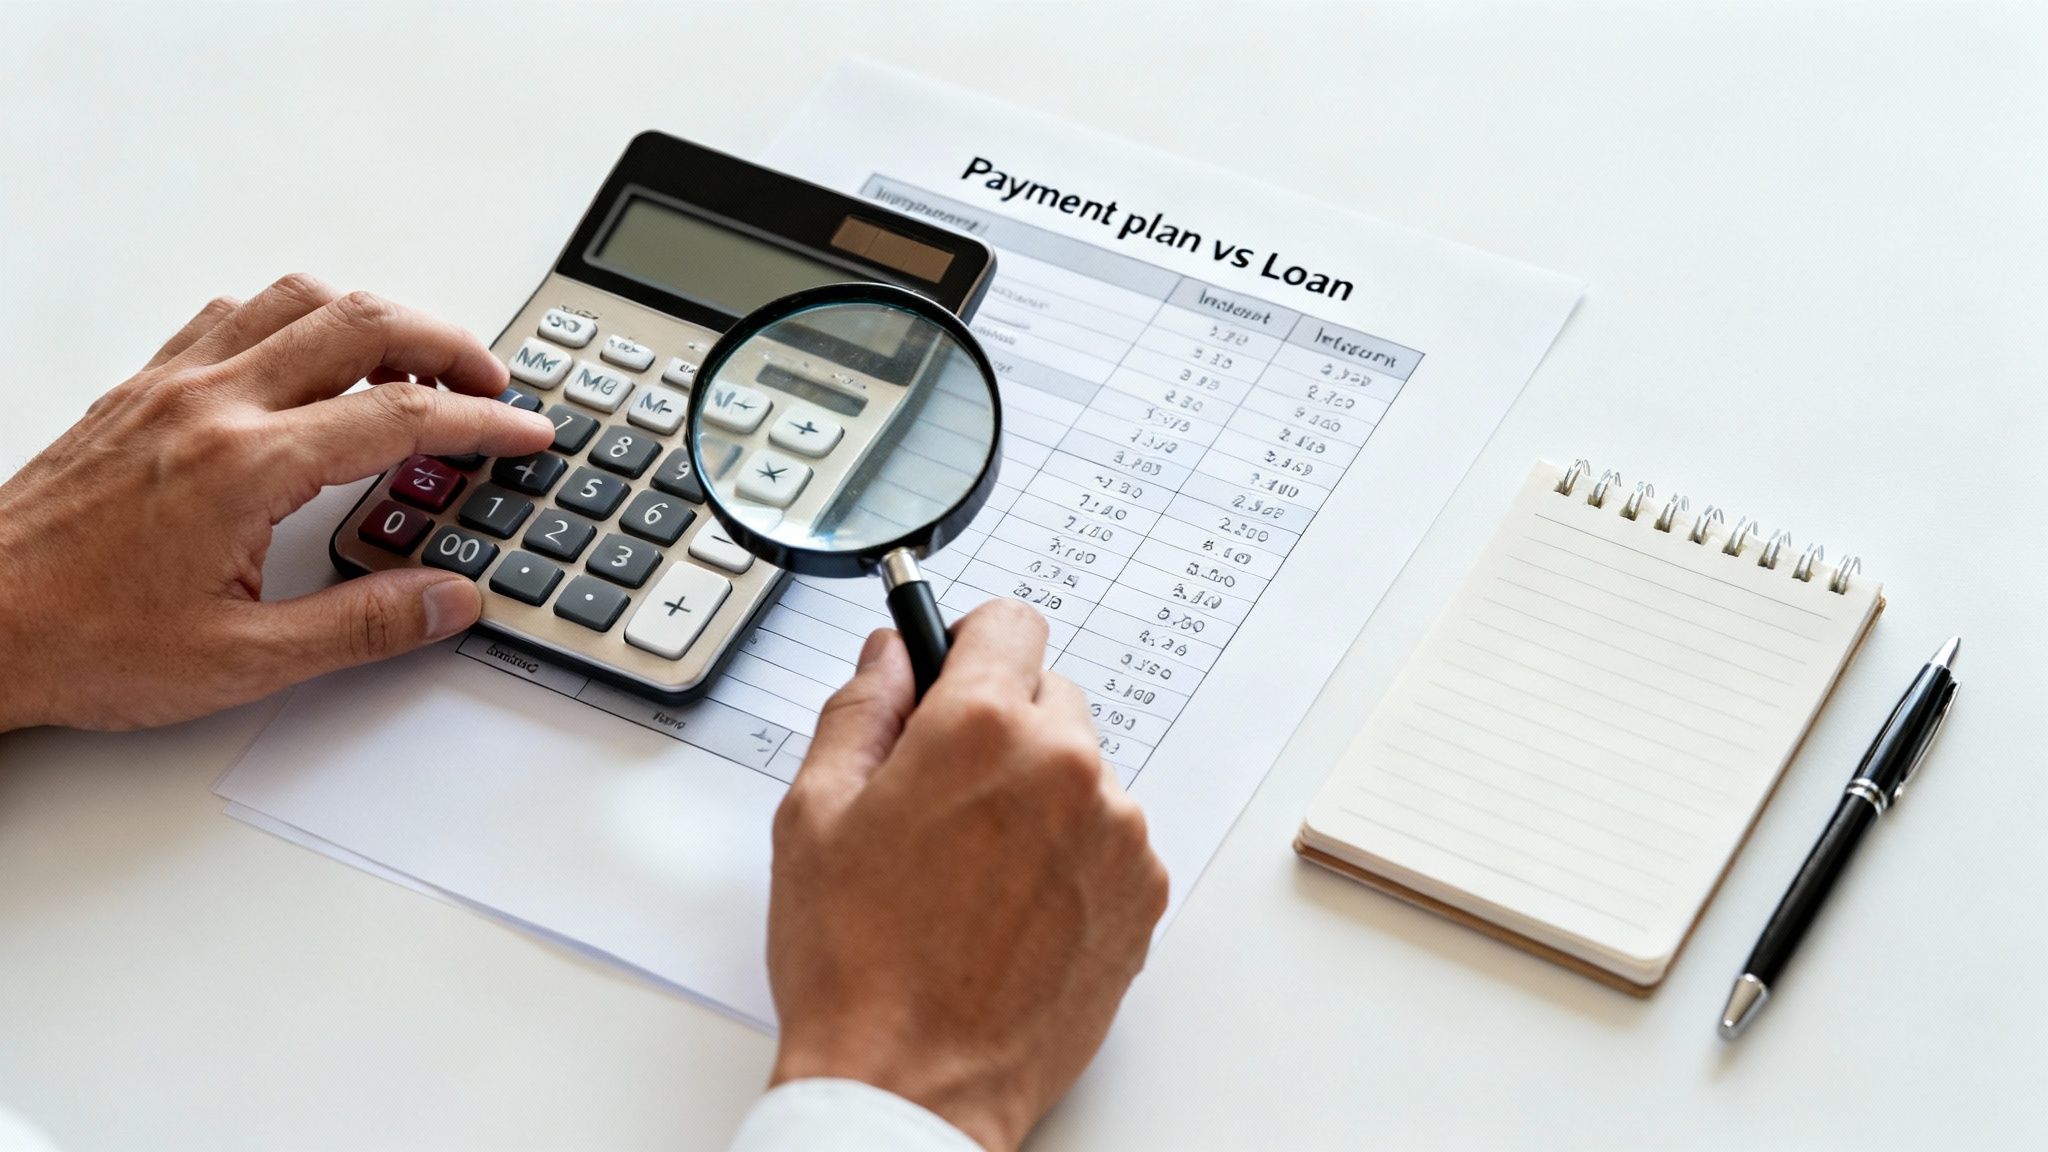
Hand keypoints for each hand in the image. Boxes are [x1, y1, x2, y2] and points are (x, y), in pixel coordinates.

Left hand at [0, 275, 554, 730]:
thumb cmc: (80, 641)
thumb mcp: (242, 662)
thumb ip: (363, 624)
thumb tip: (447, 599)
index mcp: (242, 467)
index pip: (399, 415)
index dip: (481, 419)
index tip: (524, 431)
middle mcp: (208, 405)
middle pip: (360, 323)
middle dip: (447, 342)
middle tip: (493, 380)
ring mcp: (168, 386)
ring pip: (296, 299)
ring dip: (373, 316)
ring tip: (418, 359)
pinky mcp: (138, 389)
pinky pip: (232, 315)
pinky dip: (296, 319)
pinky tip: (313, 356)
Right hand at [765, 600, 1168, 1151]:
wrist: (915, 1086)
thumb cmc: (856, 965)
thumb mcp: (815, 815)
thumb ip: (859, 709)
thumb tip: (892, 655)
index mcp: (982, 729)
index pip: (1011, 622)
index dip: (970, 645)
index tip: (952, 675)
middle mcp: (1066, 767)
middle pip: (1048, 695)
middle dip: (999, 727)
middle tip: (942, 797)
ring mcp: (1116, 833)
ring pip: (1080, 770)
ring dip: (1038, 794)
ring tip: (973, 872)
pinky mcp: (1143, 893)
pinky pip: (1108, 836)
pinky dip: (1071, 855)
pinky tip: (1012, 908)